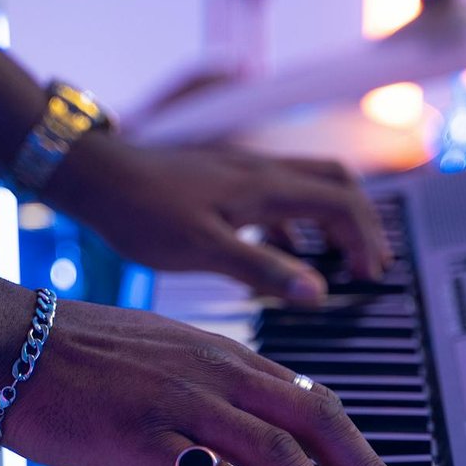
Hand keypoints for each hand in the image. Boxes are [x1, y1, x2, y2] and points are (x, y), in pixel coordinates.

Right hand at [0, 299, 426, 465]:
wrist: (5, 342)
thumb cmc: (75, 355)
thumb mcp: (162, 359)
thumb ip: (212, 388)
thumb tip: (250, 426)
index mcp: (224, 356)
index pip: (314, 402)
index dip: (359, 447)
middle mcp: (217, 374)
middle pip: (317, 426)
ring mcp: (183, 403)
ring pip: (279, 455)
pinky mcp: (144, 437)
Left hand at [49, 137, 392, 306]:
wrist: (95, 175)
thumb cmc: (142, 211)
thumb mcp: (204, 249)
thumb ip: (262, 270)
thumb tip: (318, 293)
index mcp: (266, 187)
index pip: (342, 202)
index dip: (365, 238)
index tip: (370, 275)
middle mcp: (262, 171)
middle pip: (336, 183)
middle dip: (361, 222)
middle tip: (367, 264)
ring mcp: (242, 171)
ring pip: (308, 186)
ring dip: (330, 220)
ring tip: (334, 262)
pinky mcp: (222, 179)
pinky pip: (276, 195)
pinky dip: (293, 223)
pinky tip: (278, 251)